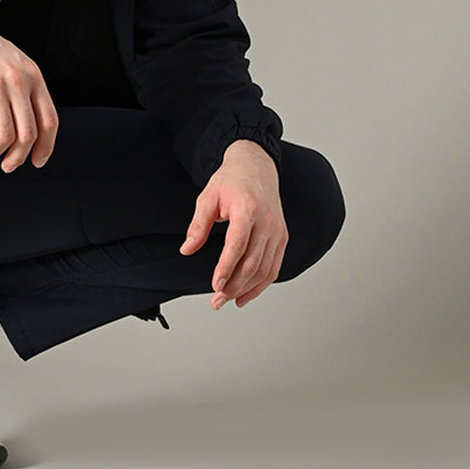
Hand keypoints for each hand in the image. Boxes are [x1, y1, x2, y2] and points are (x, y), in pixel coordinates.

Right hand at [0, 0, 57, 171]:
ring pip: (4, 138)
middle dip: (17, 158)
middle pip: (27, 135)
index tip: (36, 162)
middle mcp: (17, 80)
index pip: (49, 121)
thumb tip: (27, 130)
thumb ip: (23, 88)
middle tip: (6, 165)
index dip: (45, 148)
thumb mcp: (12, 61)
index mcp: (32, 74)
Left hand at [179, 140, 287, 308]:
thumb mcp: (207, 198)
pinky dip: (261, 285)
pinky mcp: (282, 237)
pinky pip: (274, 267)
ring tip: (227, 300)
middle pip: (253, 262)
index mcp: (247, 209)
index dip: (227, 268)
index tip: (215, 286)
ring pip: (265, 269)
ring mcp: (277, 231)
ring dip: (247, 290)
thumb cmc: (231, 182)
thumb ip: (198, 225)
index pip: (238, 245)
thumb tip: (187, 249)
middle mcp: (267, 222)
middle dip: (234, 286)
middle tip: (216, 300)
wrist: (256, 167)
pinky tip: (246, 294)